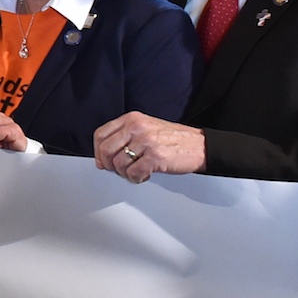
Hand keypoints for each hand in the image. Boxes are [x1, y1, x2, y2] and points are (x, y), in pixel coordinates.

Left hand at [92, 112, 206, 181]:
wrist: (199, 145)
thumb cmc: (172, 139)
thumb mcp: (146, 128)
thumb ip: (125, 136)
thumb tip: (102, 156)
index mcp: (132, 119)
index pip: (100, 134)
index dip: (97, 152)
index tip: (102, 161)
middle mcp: (137, 127)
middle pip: (105, 150)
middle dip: (109, 166)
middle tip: (119, 171)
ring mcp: (146, 141)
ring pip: (118, 164)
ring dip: (125, 174)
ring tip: (136, 172)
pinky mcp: (155, 156)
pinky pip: (133, 173)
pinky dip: (136, 179)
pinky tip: (144, 176)